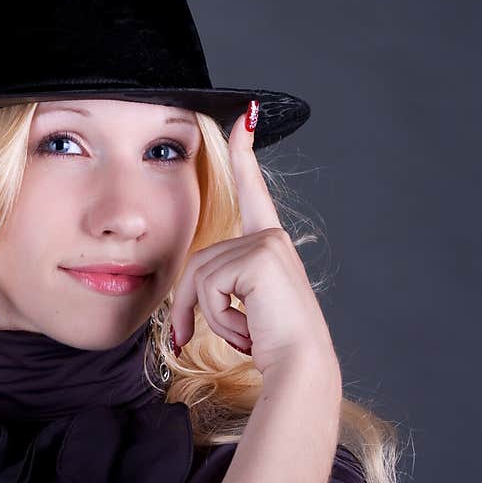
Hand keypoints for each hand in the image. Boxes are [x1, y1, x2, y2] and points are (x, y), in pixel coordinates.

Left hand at [170, 101, 338, 378]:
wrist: (300, 367)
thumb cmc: (271, 344)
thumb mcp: (237, 309)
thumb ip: (217, 287)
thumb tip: (181, 308)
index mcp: (268, 245)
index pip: (253, 192)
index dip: (244, 156)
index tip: (243, 116)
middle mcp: (271, 237)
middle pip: (198, 258)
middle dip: (187, 303)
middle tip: (188, 338)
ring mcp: (269, 243)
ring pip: (199, 273)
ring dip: (207, 316)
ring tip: (241, 334)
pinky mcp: (262, 255)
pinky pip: (209, 284)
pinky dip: (216, 317)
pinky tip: (247, 330)